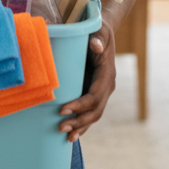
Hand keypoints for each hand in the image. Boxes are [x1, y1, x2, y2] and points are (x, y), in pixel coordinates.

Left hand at [58, 22, 115, 141]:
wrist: (102, 33)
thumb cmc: (97, 31)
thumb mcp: (99, 31)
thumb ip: (97, 38)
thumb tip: (94, 45)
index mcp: (107, 74)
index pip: (94, 95)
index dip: (80, 105)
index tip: (63, 110)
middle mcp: (107, 86)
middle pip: (95, 110)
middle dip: (79, 121)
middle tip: (61, 128)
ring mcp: (102, 91)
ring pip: (94, 115)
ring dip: (81, 126)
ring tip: (67, 137)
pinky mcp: (95, 93)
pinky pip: (91, 113)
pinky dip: (83, 125)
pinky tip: (73, 135)